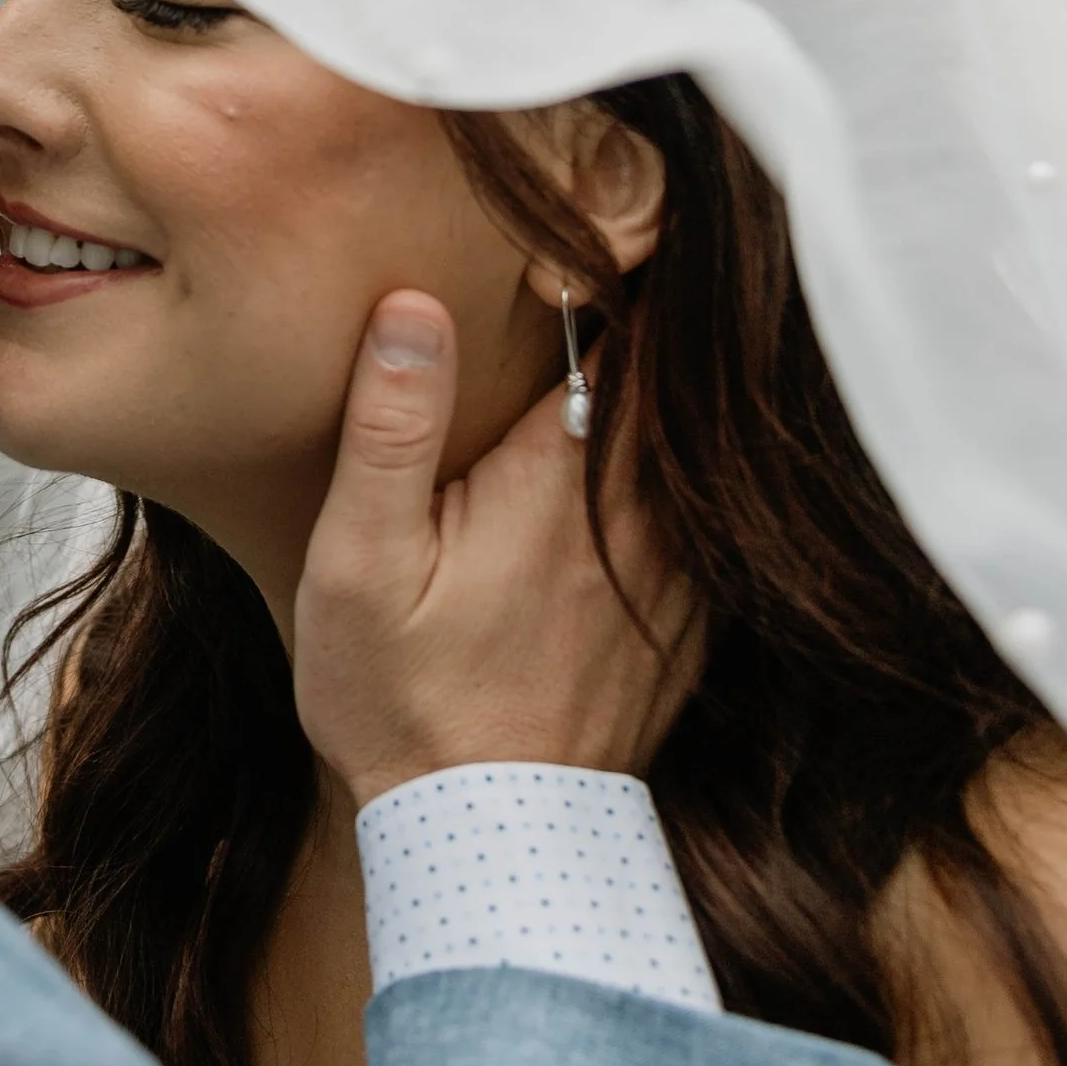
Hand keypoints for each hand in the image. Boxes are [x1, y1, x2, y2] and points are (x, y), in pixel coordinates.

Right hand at [293, 291, 699, 809]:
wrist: (490, 845)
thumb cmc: (403, 701)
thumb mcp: (359, 563)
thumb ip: (390, 429)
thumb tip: (414, 305)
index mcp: (558, 480)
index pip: (624, 338)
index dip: (620, 270)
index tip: (599, 220)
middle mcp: (639, 517)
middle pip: (673, 382)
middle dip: (654, 318)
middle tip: (622, 252)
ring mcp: (677, 575)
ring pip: (698, 449)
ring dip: (675, 396)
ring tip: (644, 336)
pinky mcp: (687, 625)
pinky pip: (707, 520)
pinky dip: (691, 476)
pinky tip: (655, 460)